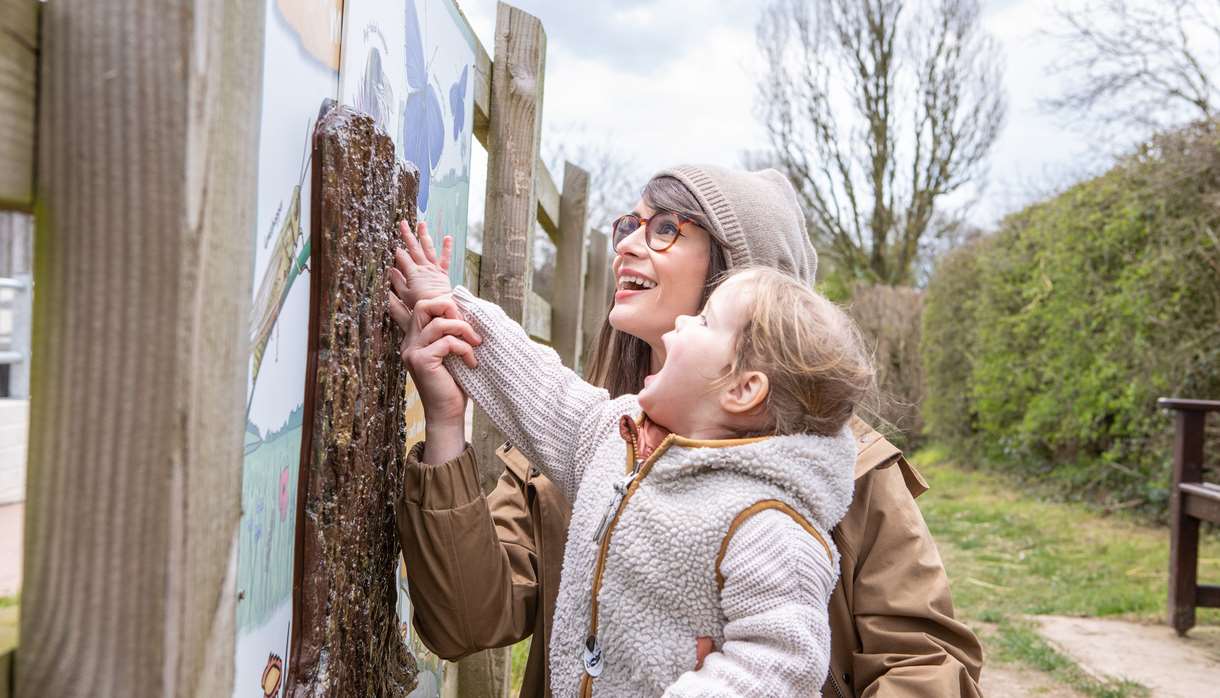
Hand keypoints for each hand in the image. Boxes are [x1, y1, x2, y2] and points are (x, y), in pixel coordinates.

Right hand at [388, 294, 481, 463]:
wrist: (447, 414)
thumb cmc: (454, 384)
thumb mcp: (452, 353)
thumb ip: (451, 333)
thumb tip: (466, 310)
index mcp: (415, 339)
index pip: (423, 306)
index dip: (445, 306)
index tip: (464, 321)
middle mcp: (409, 343)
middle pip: (424, 305)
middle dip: (450, 309)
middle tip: (467, 326)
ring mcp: (413, 352)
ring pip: (439, 323)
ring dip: (464, 330)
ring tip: (475, 345)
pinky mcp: (422, 361)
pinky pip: (447, 342)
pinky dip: (464, 349)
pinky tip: (471, 362)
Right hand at [389, 221, 453, 314]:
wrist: (440, 306)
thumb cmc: (421, 303)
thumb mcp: (405, 295)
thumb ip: (397, 281)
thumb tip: (390, 270)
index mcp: (412, 272)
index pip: (402, 257)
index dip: (396, 250)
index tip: (391, 242)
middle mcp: (423, 267)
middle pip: (414, 248)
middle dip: (407, 235)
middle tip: (403, 223)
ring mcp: (434, 268)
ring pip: (428, 248)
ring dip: (424, 235)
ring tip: (422, 224)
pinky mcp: (443, 272)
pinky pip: (445, 258)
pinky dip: (447, 247)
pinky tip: (447, 237)